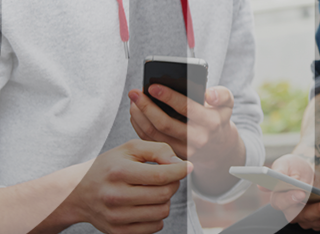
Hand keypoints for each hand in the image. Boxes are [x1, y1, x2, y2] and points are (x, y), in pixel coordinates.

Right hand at [62, 140, 190, 233]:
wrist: (77, 192)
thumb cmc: (110, 166)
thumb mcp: (130, 149)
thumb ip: (158, 150)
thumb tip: (180, 165)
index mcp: (119, 172)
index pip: (161, 175)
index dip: (181, 171)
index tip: (187, 167)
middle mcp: (115, 196)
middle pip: (164, 194)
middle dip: (173, 184)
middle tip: (167, 178)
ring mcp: (115, 216)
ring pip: (162, 212)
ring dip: (165, 200)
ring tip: (154, 191)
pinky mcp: (118, 231)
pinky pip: (154, 227)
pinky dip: (157, 216)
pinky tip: (147, 205)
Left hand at [128, 86, 241, 162]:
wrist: (218, 148)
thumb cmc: (218, 118)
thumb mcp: (227, 103)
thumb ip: (221, 94)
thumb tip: (208, 94)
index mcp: (211, 122)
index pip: (187, 108)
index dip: (168, 97)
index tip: (152, 86)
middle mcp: (197, 139)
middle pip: (164, 124)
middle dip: (146, 106)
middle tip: (134, 92)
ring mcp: (183, 150)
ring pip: (154, 134)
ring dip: (140, 116)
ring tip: (133, 101)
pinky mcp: (172, 156)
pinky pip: (151, 141)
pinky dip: (140, 126)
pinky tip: (136, 113)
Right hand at [268, 154, 319, 230]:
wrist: (308, 171)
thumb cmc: (293, 167)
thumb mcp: (285, 164)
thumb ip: (278, 172)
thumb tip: (263, 185)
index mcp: (279, 198)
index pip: (281, 203)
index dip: (290, 199)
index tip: (301, 193)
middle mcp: (292, 212)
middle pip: (304, 216)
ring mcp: (307, 217)